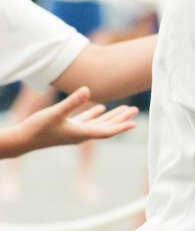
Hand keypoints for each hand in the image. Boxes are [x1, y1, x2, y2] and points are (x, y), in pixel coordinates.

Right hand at [13, 87, 137, 155]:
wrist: (23, 140)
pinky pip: (87, 121)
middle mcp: (81, 134)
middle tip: (135, 110)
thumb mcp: (55, 113)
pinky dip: (96, 115)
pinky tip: (102, 108)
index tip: (134, 123)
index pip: (106, 131)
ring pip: (99, 123)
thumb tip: (88, 90)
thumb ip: (72, 102)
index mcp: (81, 133)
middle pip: (107, 127)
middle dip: (122, 119)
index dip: (121, 126)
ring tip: (126, 109)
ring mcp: (75, 132)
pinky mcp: (68, 128)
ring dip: (112, 116)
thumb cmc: (38, 128)